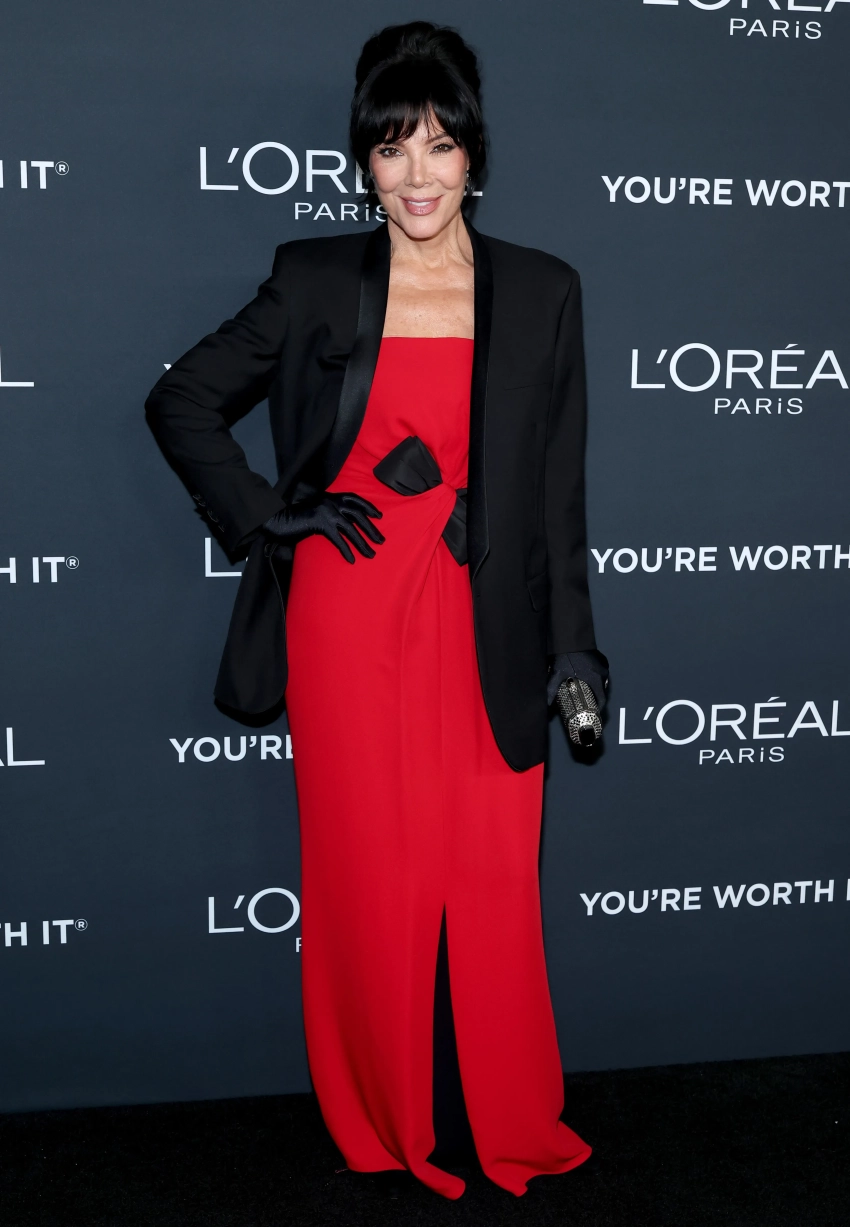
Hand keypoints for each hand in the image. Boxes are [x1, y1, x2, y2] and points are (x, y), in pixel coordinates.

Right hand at [263, 492, 383, 563]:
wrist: (277, 518)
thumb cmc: (295, 517)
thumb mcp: (315, 509)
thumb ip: (328, 511)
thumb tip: (345, 523)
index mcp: (331, 496)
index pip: (355, 499)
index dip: (369, 507)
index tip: (379, 516)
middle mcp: (331, 502)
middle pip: (358, 515)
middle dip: (371, 529)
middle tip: (381, 541)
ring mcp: (326, 512)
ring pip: (351, 529)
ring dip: (363, 543)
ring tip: (371, 554)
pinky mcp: (320, 524)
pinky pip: (338, 539)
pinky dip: (346, 550)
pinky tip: (352, 559)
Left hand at [547, 650, 609, 710]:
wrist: (571, 637)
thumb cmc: (566, 655)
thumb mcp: (558, 673)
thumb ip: (552, 689)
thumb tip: (546, 703)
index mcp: (595, 679)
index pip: (602, 699)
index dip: (598, 707)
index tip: (593, 712)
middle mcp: (602, 673)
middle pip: (602, 690)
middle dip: (595, 697)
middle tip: (586, 702)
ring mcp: (603, 665)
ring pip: (601, 680)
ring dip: (595, 686)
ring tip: (585, 690)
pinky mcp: (602, 659)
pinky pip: (600, 672)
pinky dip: (595, 677)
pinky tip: (586, 677)